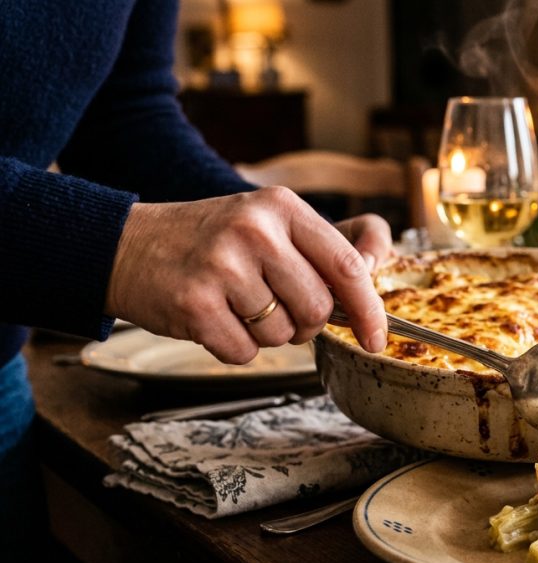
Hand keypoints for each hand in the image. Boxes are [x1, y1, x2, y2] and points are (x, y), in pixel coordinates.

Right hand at [106, 187, 387, 363]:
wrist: (128, 245)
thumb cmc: (214, 241)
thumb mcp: (271, 223)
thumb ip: (329, 245)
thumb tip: (380, 267)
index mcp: (282, 207)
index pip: (346, 266)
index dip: (369, 309)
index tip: (376, 338)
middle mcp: (254, 230)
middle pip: (317, 309)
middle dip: (305, 324)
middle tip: (275, 307)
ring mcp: (222, 266)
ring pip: (282, 335)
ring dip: (266, 334)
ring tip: (236, 304)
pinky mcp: (194, 303)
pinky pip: (244, 352)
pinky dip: (234, 347)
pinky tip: (214, 318)